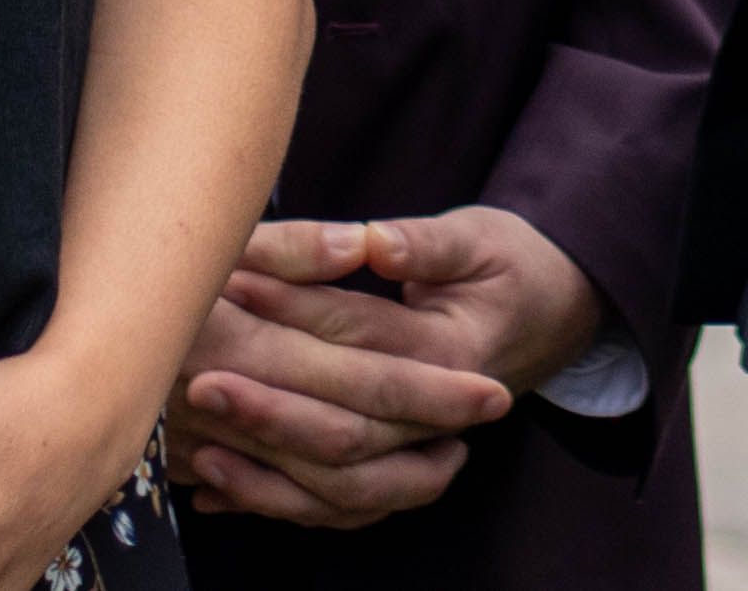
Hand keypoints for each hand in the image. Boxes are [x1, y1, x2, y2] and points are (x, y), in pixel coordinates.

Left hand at [164, 209, 604, 527]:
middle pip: (343, 432)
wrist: (551, 315)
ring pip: (337, 490)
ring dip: (264, 474)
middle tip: (197, 378)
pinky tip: (214, 491)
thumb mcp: (475, 238)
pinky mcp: (396, 474)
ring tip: (197, 446)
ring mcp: (418, 458)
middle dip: (266, 410)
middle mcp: (436, 422)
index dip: (292, 309)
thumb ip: (423, 243)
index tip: (231, 283)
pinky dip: (272, 503)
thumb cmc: (506, 267)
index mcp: (450, 355)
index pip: (358, 338)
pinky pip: (332, 508)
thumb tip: (374, 242)